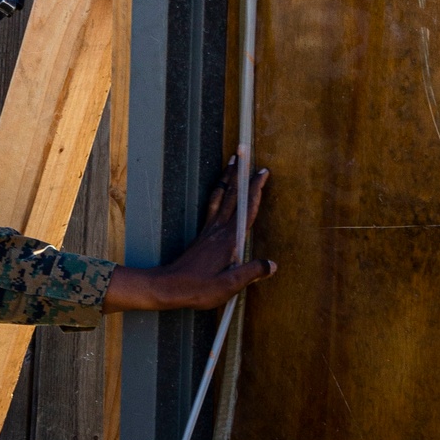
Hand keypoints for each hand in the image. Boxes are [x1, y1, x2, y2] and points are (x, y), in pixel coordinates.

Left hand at [102, 160, 274, 312]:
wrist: (168, 288)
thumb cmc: (198, 289)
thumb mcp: (229, 285)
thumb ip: (252, 272)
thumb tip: (272, 265)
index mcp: (229, 240)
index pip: (246, 209)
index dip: (255, 189)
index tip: (262, 172)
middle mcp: (218, 230)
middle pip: (232, 196)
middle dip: (241, 173)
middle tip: (244, 151)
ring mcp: (208, 231)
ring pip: (220, 197)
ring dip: (228, 179)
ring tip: (232, 163)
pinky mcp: (202, 236)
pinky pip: (212, 207)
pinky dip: (218, 194)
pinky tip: (219, 191)